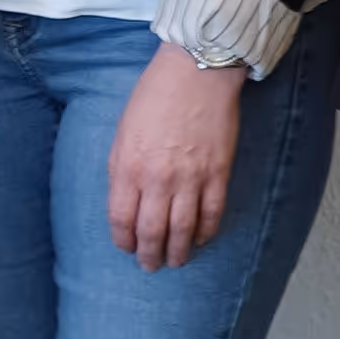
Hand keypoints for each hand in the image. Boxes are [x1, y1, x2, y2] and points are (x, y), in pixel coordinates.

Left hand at [105, 50, 246, 266]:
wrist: (195, 72)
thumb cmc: (154, 96)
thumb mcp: (123, 131)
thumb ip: (121, 168)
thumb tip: (125, 201)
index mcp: (128, 166)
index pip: (121, 219)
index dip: (123, 240)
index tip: (126, 247)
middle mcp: (158, 178)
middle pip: (152, 232)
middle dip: (149, 255)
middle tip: (150, 266)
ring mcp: (190, 178)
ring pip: (182, 230)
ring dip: (177, 252)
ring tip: (174, 262)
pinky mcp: (218, 174)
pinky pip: (211, 214)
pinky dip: (205, 233)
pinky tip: (199, 240)